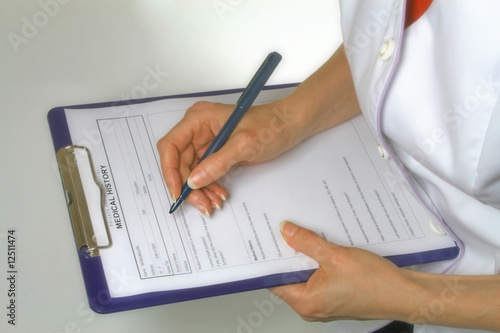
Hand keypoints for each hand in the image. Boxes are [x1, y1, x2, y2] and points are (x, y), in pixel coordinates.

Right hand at [157, 100, 302, 215]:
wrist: (288, 126)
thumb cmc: (270, 125)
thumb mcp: (243, 145)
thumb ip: (217, 163)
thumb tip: (194, 181)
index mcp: (198, 119)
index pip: (170, 146)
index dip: (169, 171)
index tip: (178, 192)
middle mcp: (197, 129)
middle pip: (179, 162)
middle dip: (188, 186)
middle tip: (201, 204)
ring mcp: (205, 141)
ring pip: (190, 171)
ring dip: (199, 190)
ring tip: (213, 202)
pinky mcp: (214, 152)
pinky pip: (203, 173)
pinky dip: (208, 186)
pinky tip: (218, 194)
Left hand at [270, 221, 414, 321]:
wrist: (405, 294)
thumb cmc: (375, 284)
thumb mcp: (335, 256)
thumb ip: (307, 243)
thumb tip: (287, 232)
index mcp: (305, 302)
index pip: (274, 279)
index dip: (270, 258)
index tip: (267, 240)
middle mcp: (311, 307)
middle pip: (289, 276)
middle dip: (289, 254)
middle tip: (285, 232)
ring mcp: (324, 303)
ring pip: (305, 275)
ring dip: (306, 257)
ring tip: (305, 236)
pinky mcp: (335, 297)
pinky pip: (319, 278)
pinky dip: (318, 263)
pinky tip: (322, 247)